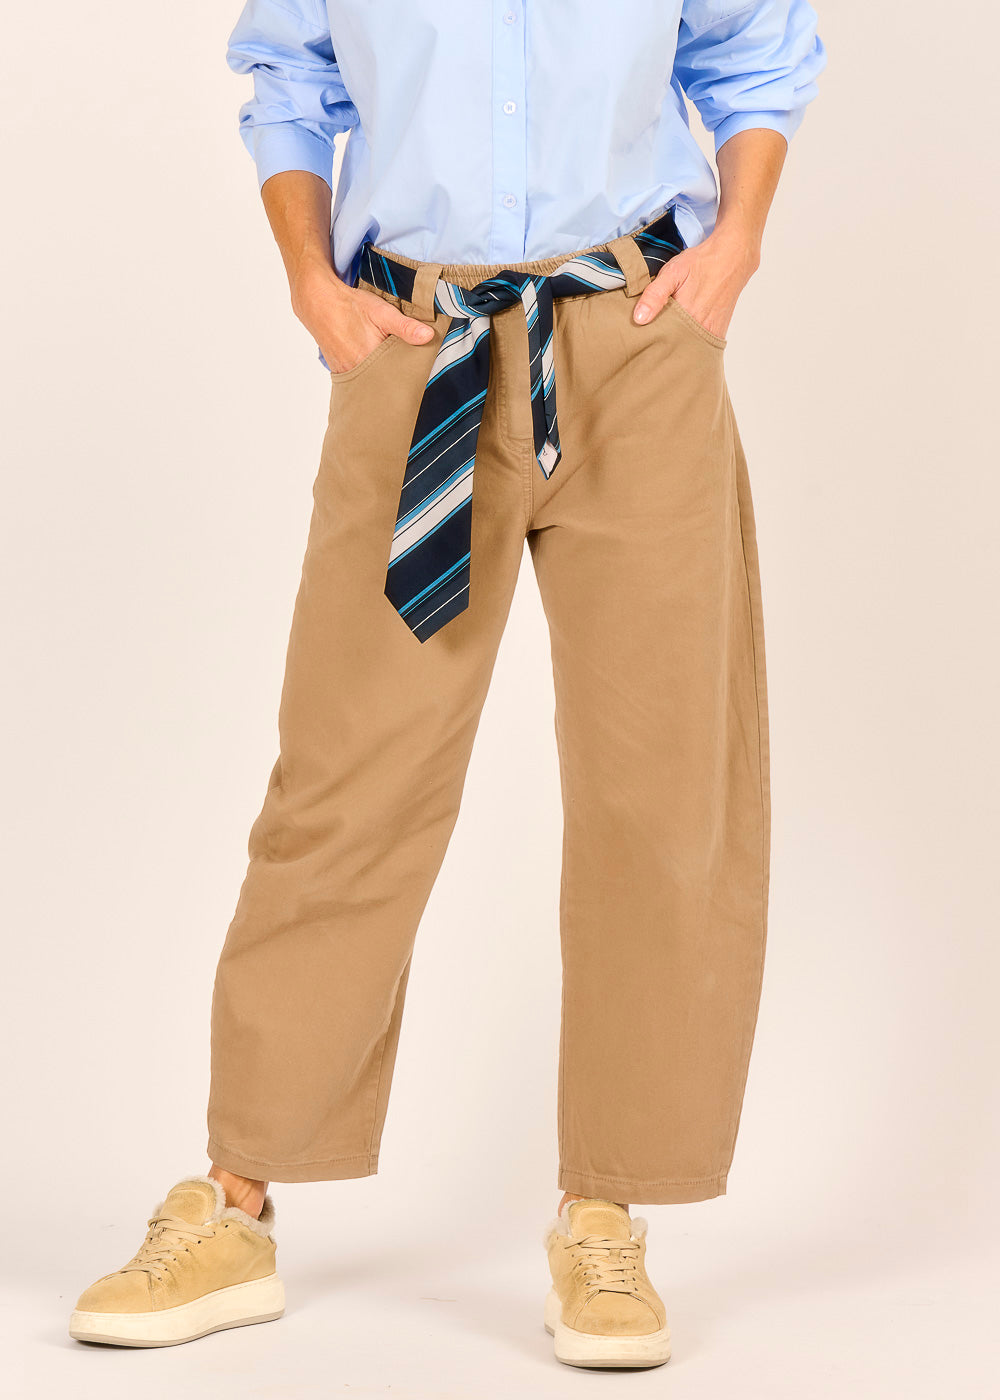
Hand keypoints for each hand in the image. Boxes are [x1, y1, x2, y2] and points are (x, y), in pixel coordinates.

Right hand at [290, 259, 434, 372]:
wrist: (318, 302)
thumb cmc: (351, 306)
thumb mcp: (382, 312)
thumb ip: (405, 326)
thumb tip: (428, 336)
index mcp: (370, 360)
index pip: (396, 377)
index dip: (408, 377)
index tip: (419, 377)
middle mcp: (356, 371)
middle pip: (383, 383)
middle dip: (395, 380)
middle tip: (408, 376)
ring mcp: (346, 373)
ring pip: (370, 382)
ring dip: (381, 379)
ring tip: (391, 373)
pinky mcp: (339, 371)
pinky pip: (359, 379)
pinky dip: (368, 376)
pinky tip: (375, 369)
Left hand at [632, 228, 760, 339]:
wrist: (733, 257)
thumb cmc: (702, 263)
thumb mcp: (673, 273)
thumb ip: (655, 294)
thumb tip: (639, 319)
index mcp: (687, 317)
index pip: (661, 339)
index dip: (650, 338)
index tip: (641, 335)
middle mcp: (701, 330)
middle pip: (674, 347)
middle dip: (662, 344)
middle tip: (652, 336)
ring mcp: (711, 333)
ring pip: (687, 348)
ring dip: (676, 345)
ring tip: (667, 336)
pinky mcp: (718, 332)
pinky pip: (700, 346)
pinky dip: (690, 343)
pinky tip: (682, 335)